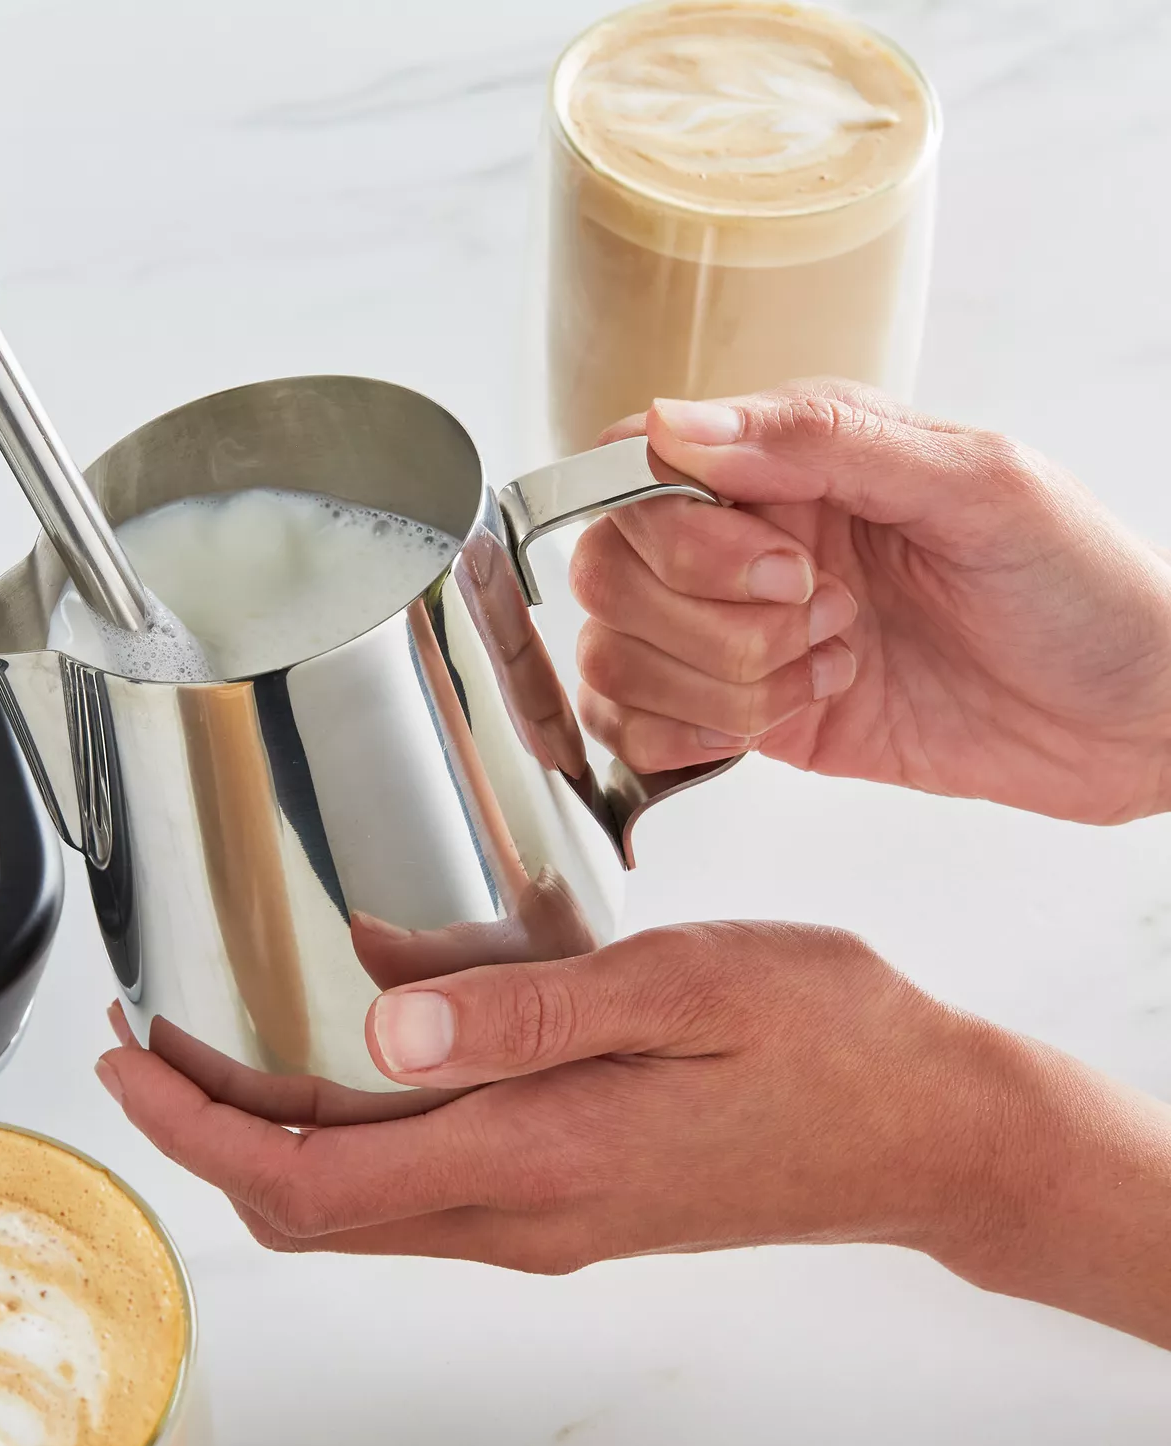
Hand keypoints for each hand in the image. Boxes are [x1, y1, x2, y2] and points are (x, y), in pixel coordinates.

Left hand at [97, 925, 1170, 1346]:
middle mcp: (528, 1211)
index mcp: (540, 1157)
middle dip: (209, 1138)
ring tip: (222, 1055)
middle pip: (317, 1209)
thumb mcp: (684, 990)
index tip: (130, 1069)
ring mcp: (552, 1215)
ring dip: (274, 1142)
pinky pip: (426, 1186)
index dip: (199, 1130)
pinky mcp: (578, 1196)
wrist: (927, 1128)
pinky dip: (354, 1141)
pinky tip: (359, 1064)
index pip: (314, 1178)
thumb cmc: (827, 1045)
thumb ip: (531, 1012)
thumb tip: (392, 1024)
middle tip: (150, 1054)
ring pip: (364, 1208)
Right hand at [576, 380, 1170, 822]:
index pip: (636, 470)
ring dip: (723, 681)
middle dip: (711, 616)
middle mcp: (744, 544)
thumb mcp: (975, 482)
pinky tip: (785, 718)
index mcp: (791, 461)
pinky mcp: (743, 719)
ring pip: (616, 655)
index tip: (773, 564)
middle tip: (825, 613)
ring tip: (833, 666)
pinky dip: (692, 737)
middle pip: (610, 569)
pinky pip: (637, 731)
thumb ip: (821, 438)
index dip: (676, 530)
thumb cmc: (1079, 587)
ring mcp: (734, 637)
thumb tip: (673, 424)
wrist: (1129, 719)